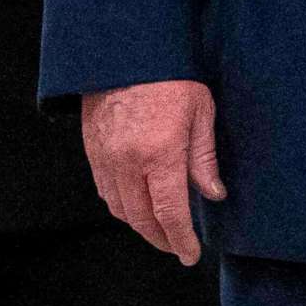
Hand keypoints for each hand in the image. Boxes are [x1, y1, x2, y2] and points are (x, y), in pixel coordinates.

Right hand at [82, 80, 225, 265]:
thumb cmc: (171, 76)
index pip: (170, 212)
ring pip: (121, 210)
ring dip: (141, 226)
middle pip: (142, 219)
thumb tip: (213, 194)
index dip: (180, 239)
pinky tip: (138, 206)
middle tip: (178, 246)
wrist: (125, 50)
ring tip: (161, 229)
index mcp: (160, 152)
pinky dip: (122, 207)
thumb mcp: (200, 111)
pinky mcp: (92, 152)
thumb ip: (204, 158)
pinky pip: (106, 193)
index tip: (190, 254)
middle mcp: (129, 162)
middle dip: (162, 239)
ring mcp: (106, 159)